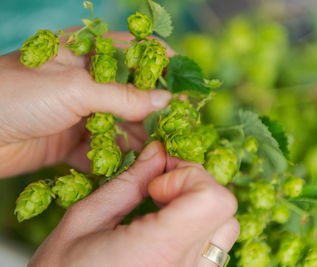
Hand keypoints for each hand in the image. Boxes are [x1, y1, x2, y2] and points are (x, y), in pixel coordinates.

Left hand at [0, 30, 172, 177]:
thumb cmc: (17, 95)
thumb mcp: (75, 89)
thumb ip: (123, 96)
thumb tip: (165, 100)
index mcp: (86, 54)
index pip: (133, 51)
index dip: (160, 63)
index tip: (185, 79)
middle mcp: (86, 82)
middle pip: (131, 93)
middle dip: (153, 108)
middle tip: (178, 124)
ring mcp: (79, 113)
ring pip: (119, 125)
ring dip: (137, 138)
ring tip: (158, 152)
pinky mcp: (70, 142)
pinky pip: (101, 151)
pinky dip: (115, 160)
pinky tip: (130, 168)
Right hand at [29, 141, 238, 266]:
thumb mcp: (84, 221)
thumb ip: (128, 183)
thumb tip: (157, 152)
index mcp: (159, 251)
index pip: (214, 200)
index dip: (189, 177)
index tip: (156, 183)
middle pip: (225, 209)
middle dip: (193, 184)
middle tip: (156, 189)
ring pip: (225, 229)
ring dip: (199, 206)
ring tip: (160, 210)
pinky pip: (213, 248)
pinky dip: (197, 227)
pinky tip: (165, 231)